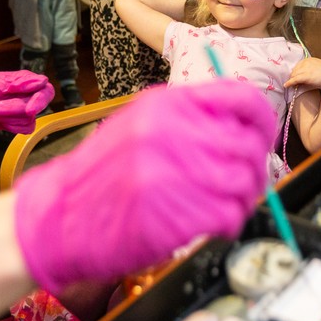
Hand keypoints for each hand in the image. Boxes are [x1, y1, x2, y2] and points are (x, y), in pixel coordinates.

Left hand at [0, 71, 54, 132]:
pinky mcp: (15, 123)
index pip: (46, 91)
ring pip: (27, 120)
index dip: (40, 100)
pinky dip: (6, 124)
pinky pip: (22, 129)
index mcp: (26, 81)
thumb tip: (43, 81)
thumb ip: (22, 81)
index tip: (30, 108)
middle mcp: (27, 96)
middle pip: (34, 107)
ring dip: (5, 116)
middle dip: (12, 109)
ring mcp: (22, 110)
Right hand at [13, 80, 274, 292]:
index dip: (262, 119)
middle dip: (254, 169)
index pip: (241, 97)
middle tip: (245, 183)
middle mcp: (171, 132)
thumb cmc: (101, 173)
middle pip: (248, 145)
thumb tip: (242, 129)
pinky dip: (230, 222)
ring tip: (225, 205)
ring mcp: (172, 173)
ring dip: (244, 198)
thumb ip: (188, 118)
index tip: (263, 136)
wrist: (57, 215)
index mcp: (166, 104)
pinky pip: (229, 215)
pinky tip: (213, 224)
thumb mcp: (140, 124)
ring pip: (244, 182)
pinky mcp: (174, 215)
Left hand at [284, 57, 320, 92]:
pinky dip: (289, 83)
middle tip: (291, 82)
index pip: (298, 66)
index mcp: (309, 59)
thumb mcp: (317, 69)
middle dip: (293, 76)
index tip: (293, 77)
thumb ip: (309, 69)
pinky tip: (286, 85)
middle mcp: (307, 62)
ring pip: (294, 75)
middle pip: (295, 70)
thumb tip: (301, 74)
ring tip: (289, 85)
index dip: (295, 72)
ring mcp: (306, 69)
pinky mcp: (306, 76)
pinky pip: (294, 79)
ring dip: (291, 80)